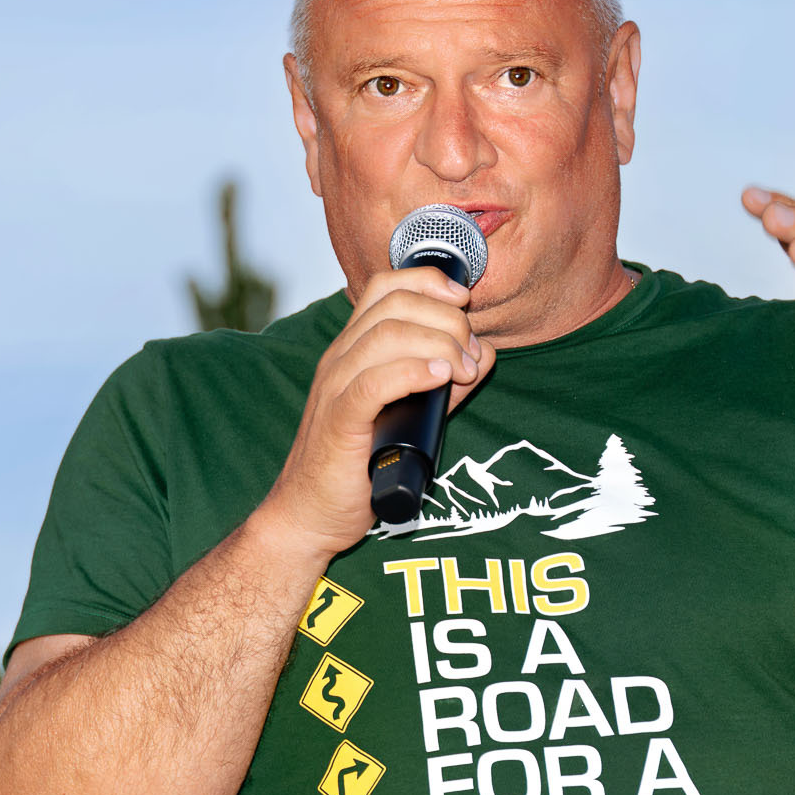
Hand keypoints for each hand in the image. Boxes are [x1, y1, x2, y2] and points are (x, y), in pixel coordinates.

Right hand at [261, 267, 496, 556]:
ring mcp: (335, 387)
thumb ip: (447, 383)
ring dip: (438, 344)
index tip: (464, 299)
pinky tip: (439, 377)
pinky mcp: (338, 421)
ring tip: (463, 372)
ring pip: (386, 335)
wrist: (309, 513)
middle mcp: (340, 358)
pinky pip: (373, 382)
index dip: (428, 281)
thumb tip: (484, 354)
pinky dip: (412, 372)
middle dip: (446, 319)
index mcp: (352, 348)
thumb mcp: (412, 412)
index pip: (385, 286)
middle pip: (395, 305)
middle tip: (472, 355)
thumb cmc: (358, 464)